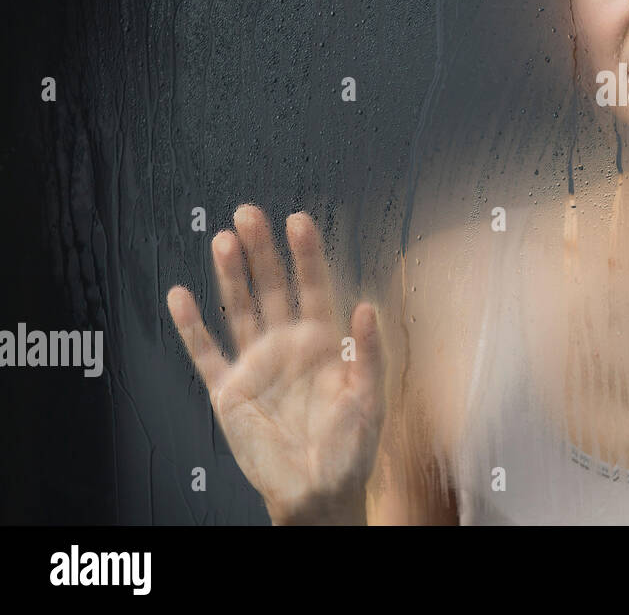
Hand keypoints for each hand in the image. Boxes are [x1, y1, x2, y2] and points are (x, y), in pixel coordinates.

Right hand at [167, 204, 385, 524]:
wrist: (319, 492)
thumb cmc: (351, 448)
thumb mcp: (369, 397)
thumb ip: (368, 351)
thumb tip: (368, 306)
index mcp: (325, 343)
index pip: (315, 287)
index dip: (307, 255)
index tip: (299, 221)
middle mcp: (288, 346)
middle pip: (271, 288)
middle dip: (262, 251)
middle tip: (250, 215)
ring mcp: (256, 365)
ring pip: (239, 310)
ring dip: (230, 276)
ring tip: (222, 240)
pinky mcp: (229, 391)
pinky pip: (206, 354)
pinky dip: (192, 327)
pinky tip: (181, 297)